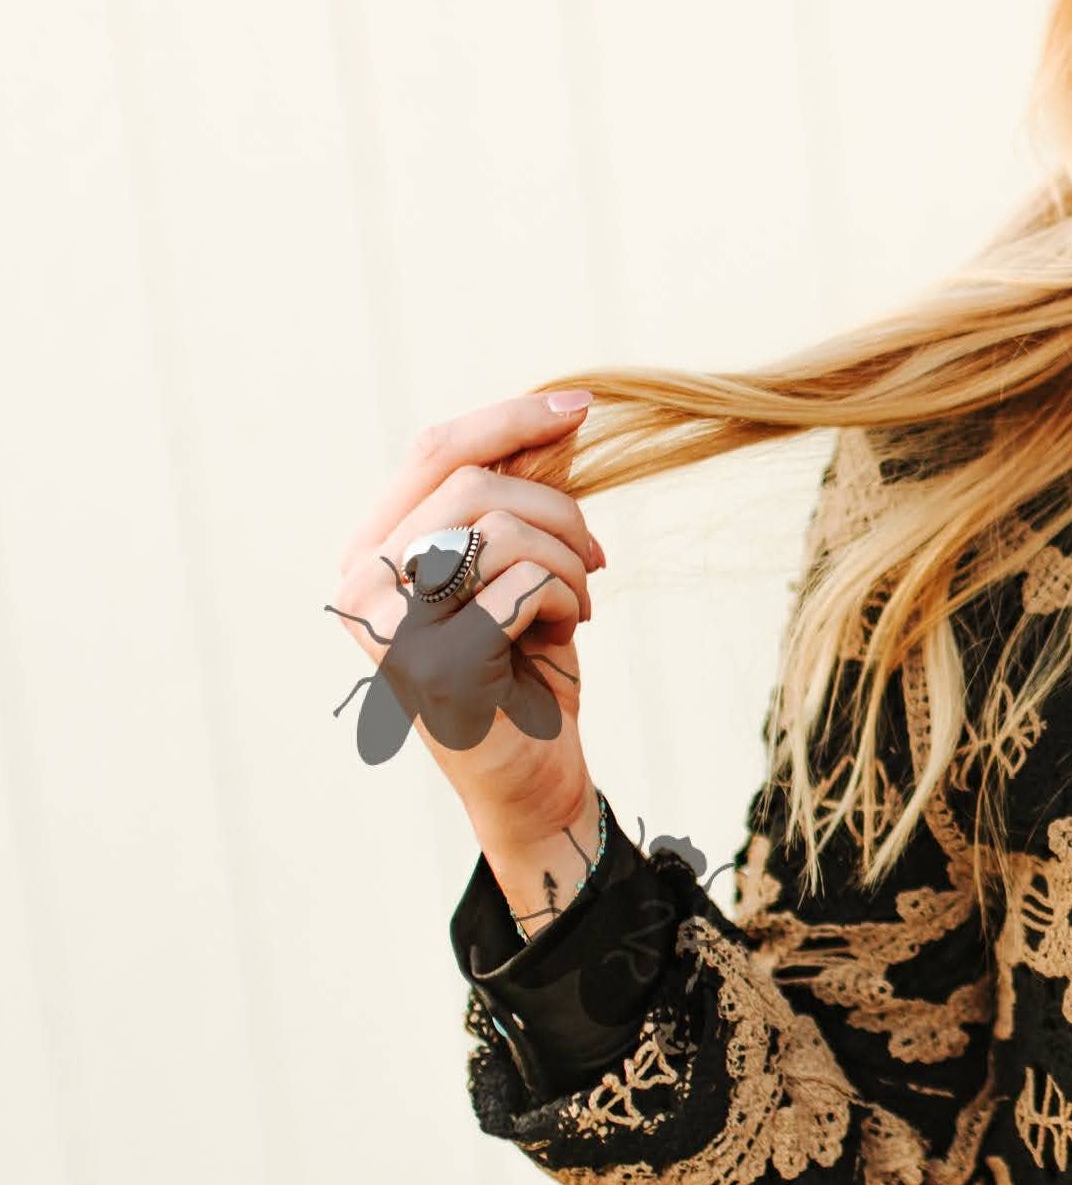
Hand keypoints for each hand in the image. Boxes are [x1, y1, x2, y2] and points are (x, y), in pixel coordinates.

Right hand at [332, 390, 605, 843]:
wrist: (535, 778)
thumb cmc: (524, 670)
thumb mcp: (521, 566)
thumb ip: (520, 494)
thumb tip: (559, 413)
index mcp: (371, 550)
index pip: (435, 450)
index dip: (511, 418)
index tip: (582, 406)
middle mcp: (361, 584)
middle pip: (474, 483)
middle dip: (558, 510)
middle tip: (598, 557)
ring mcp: (387, 627)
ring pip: (500, 528)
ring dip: (567, 559)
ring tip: (581, 601)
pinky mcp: (430, 665)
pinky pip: (522, 584)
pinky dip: (565, 598)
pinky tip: (568, 632)